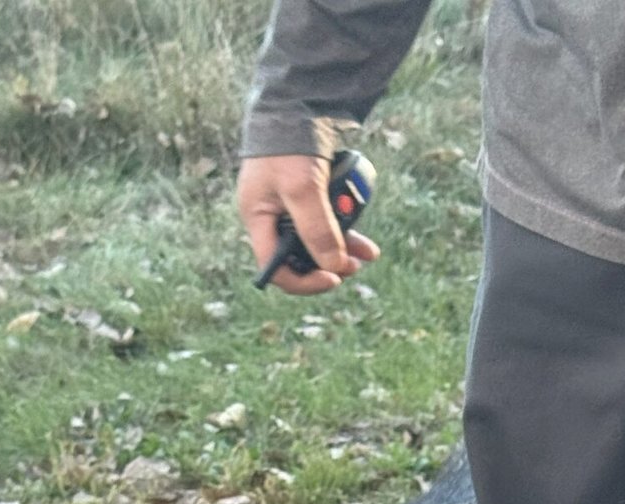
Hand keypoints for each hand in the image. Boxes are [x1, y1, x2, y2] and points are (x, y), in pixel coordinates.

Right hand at [237, 155, 379, 294]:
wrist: (298, 101)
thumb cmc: (290, 144)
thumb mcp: (304, 190)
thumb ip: (318, 230)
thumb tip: (334, 266)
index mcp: (258, 217)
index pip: (274, 267)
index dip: (302, 280)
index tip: (332, 278)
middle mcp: (271, 215)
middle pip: (299, 256)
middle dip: (328, 263)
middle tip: (355, 265)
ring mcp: (289, 205)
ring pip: (317, 240)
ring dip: (342, 248)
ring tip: (367, 253)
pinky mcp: (306, 194)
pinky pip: (326, 221)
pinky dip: (345, 229)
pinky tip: (364, 238)